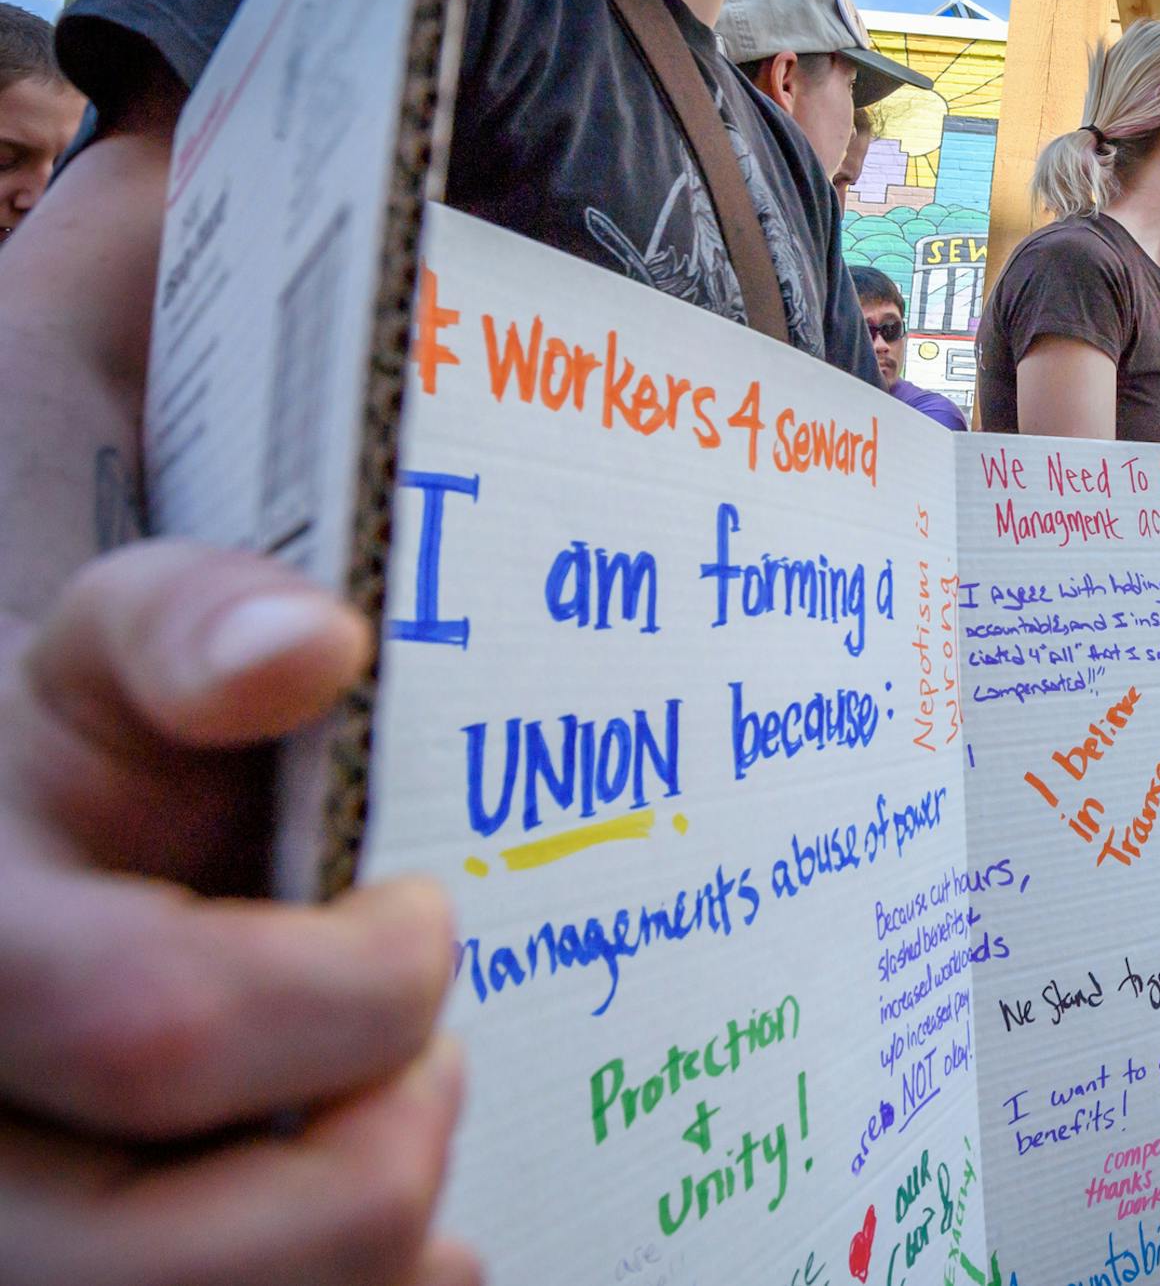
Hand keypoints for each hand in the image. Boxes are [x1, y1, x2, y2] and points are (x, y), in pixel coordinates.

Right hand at [0, 541, 477, 1285]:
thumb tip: (311, 648)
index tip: (420, 918)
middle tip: (427, 1057)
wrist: (14, 873)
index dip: (353, 990)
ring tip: (393, 1131)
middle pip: (184, 1257)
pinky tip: (392, 1256)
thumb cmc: (81, 766)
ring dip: (372, 1253)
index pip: (157, 1027)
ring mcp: (1, 1251)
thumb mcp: (115, 653)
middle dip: (382, 1152)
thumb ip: (196, 626)